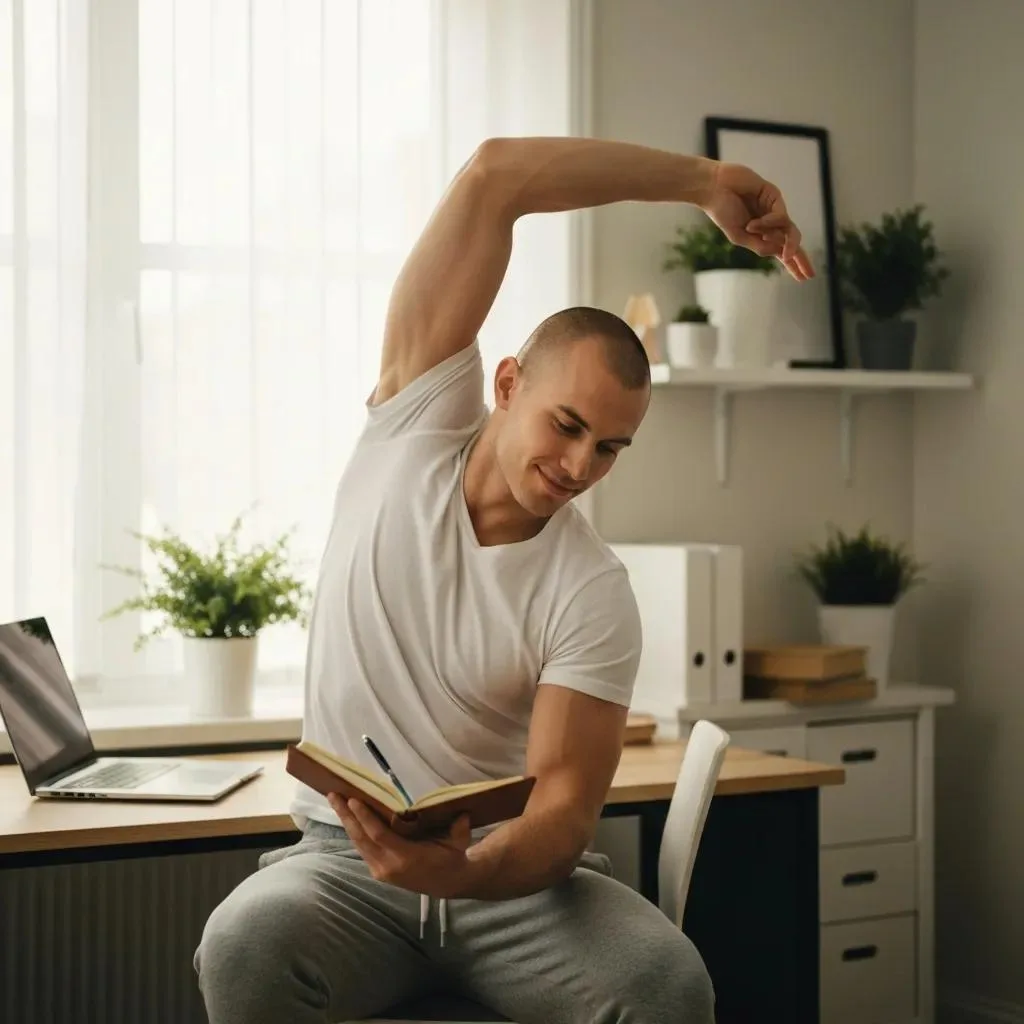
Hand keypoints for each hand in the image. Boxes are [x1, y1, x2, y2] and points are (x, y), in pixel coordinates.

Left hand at [329, 793, 473, 898]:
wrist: (447, 884)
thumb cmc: (451, 858)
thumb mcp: (458, 842)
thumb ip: (460, 829)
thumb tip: (462, 812)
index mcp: (406, 858)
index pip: (379, 835)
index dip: (364, 817)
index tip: (353, 799)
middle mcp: (389, 866)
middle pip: (361, 838)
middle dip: (346, 815)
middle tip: (333, 794)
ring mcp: (381, 871)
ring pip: (358, 843)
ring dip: (346, 821)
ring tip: (335, 800)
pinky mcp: (378, 871)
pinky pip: (362, 848)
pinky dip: (354, 831)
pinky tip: (347, 816)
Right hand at [700, 161, 814, 281]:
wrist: (713, 188)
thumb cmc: (721, 210)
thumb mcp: (738, 236)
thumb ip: (758, 245)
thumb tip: (779, 252)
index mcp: (760, 234)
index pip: (781, 251)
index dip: (793, 264)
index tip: (804, 278)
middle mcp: (770, 222)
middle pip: (792, 241)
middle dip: (800, 258)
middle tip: (809, 274)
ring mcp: (773, 208)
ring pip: (788, 229)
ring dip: (779, 239)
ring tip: (767, 241)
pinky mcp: (773, 194)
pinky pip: (780, 215)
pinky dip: (769, 222)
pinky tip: (754, 224)